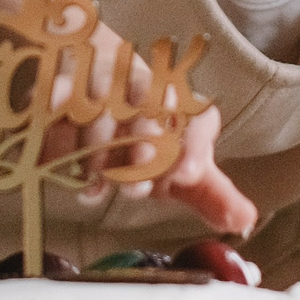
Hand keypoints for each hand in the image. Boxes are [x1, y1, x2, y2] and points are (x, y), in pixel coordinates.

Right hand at [43, 30, 256, 235]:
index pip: (197, 120)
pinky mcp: (64, 82)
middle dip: (141, 149)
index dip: (194, 145)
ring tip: (94, 188)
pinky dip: (56, 135)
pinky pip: (57, 102)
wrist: (102, 77)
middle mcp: (147, 88)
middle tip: (136, 188)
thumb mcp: (178, 165)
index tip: (190, 173)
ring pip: (101, 108)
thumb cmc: (148, 132)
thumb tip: (245, 223)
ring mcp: (103, 81)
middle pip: (148, 109)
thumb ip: (210, 195)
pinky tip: (54, 163)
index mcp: (182, 106)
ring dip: (96, 153)